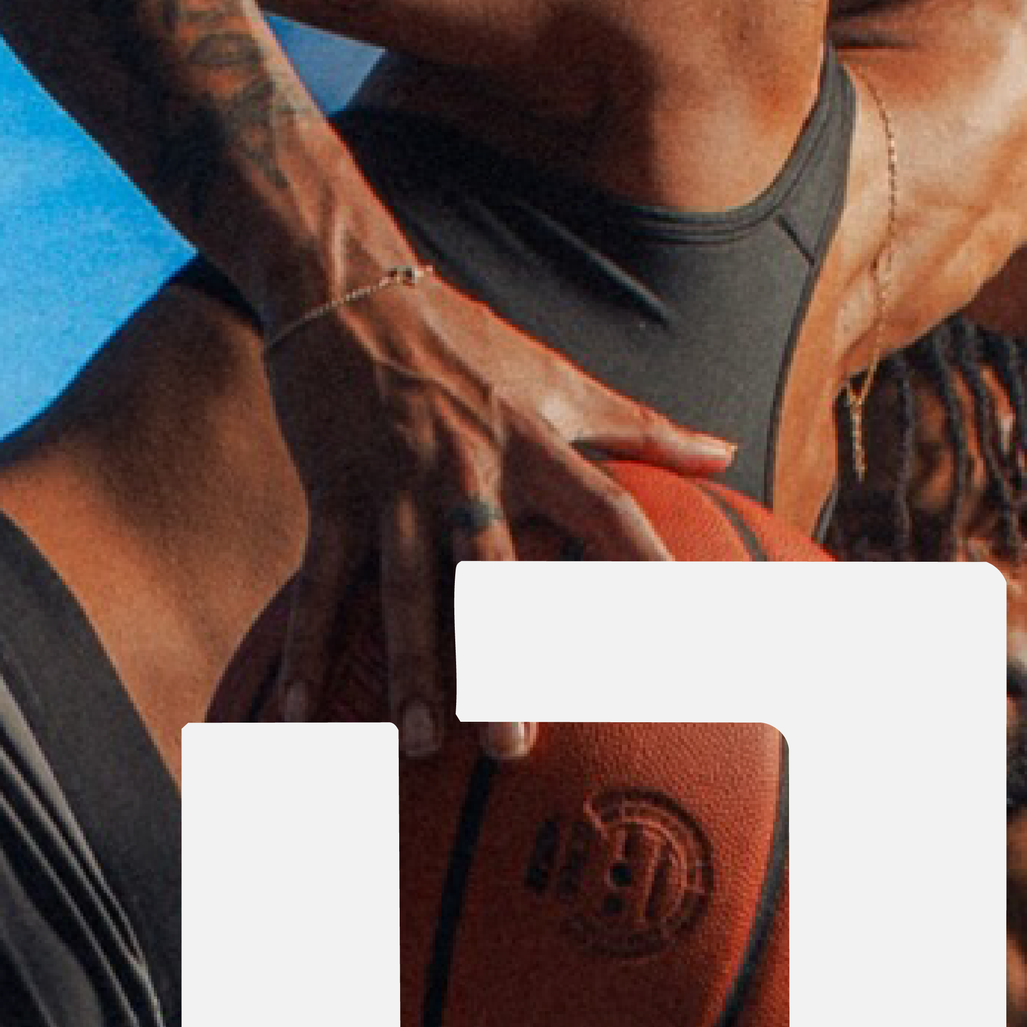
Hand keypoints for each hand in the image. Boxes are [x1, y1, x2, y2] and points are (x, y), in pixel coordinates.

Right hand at [258, 269, 735, 757]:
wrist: (346, 281)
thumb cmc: (465, 345)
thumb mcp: (558, 379)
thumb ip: (643, 427)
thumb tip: (726, 454)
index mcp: (536, 442)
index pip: (608, 512)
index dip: (649, 570)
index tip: (684, 638)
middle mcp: (469, 466)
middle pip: (494, 573)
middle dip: (504, 659)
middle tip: (518, 745)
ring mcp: (395, 480)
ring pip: (405, 589)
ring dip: (411, 671)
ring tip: (421, 745)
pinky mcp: (331, 487)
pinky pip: (320, 583)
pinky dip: (307, 648)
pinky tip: (300, 715)